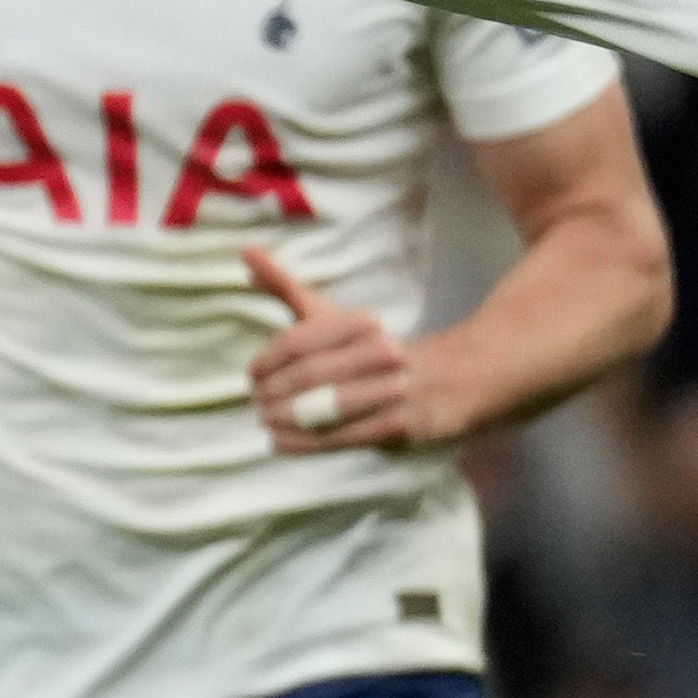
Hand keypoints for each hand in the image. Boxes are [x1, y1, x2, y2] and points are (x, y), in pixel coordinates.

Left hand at [241, 246, 436, 455]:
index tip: (252, 375)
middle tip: (256, 402)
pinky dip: (305, 443)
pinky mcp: (401, 425)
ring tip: (266, 421)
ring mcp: (393, 390)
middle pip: (311, 375)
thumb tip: (247, 254)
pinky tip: (280, 442)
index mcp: (361, 323)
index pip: (300, 341)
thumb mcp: (333, 315)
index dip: (268, 360)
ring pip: (326, 409)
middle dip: (275, 392)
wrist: (450, 377)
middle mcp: (380, 352)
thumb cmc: (370, 346)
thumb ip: (288, 288)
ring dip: (287, 419)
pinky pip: (343, 437)